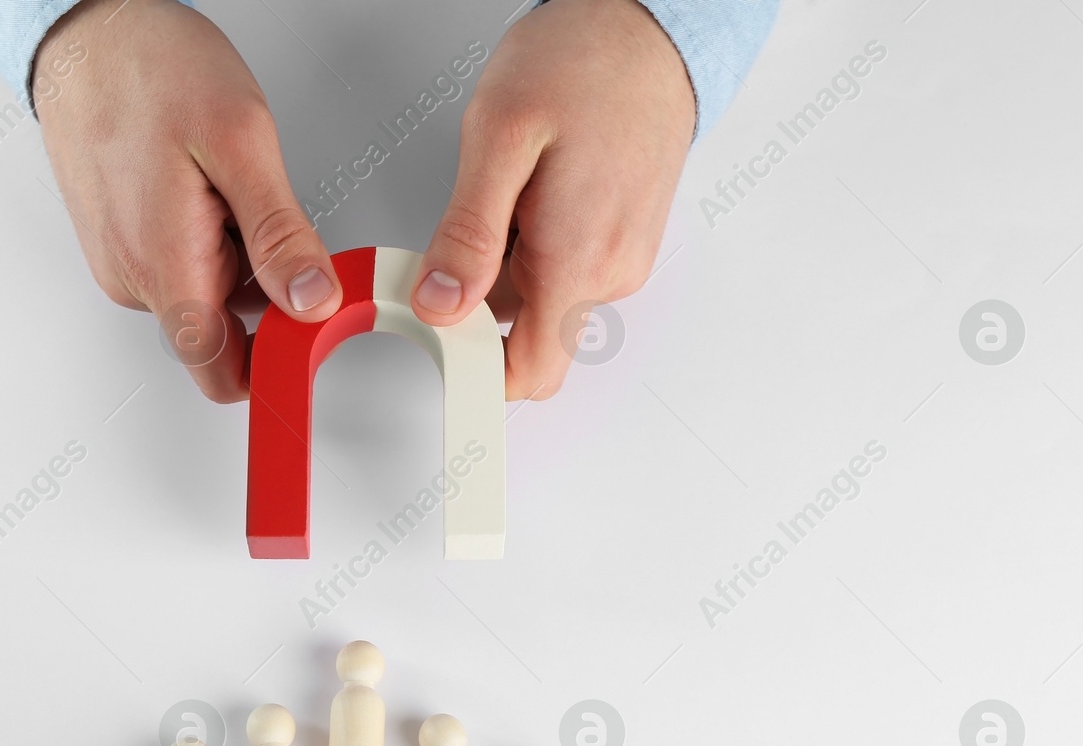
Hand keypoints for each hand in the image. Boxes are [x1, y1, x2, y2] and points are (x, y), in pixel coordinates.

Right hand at [35, 0, 341, 401]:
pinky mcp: (121, 242)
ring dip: (238, 262)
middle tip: (281, 226)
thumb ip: (278, 234)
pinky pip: (182, 267)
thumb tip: (312, 300)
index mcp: (164, 265)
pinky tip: (210, 189)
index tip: (312, 333)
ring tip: (234, 189)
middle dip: (265, 298)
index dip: (274, 368)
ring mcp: (122, 262)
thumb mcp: (241, 142)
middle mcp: (135, 278)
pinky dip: (212, 240)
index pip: (222, 374)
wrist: (86, 29)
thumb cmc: (151, 68)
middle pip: (223, 335)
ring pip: (206, 298)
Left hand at [411, 0, 694, 399]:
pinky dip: (531, 249)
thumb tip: (440, 305)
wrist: (648, 24)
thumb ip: (469, 233)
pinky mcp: (622, 237)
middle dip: (479, 311)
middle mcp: (610, 272)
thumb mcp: (500, 138)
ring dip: (504, 272)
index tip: (433, 343)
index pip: (529, 374)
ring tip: (492, 203)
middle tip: (442, 255)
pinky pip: (565, 270)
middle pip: (528, 339)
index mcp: (578, 260)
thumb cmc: (583, 61)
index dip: (475, 373)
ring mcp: (621, 256)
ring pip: (543, 302)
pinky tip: (522, 198)